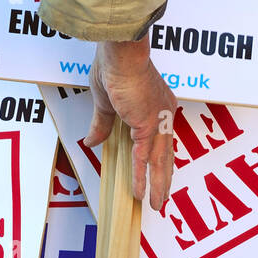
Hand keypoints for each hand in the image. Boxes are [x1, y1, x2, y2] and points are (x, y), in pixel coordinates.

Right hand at [84, 37, 176, 209]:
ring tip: (156, 205)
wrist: (121, 52)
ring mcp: (158, 122)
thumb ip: (102, 124)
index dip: (160, 160)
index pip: (161, 140)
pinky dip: (140, 177)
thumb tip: (91, 141)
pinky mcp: (147, 126)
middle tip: (162, 198)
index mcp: (158, 107)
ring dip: (157, 186)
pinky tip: (138, 194)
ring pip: (159, 162)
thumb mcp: (105, 100)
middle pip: (166, 155)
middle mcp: (165, 116)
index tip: (160, 175)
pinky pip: (143, 158)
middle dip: (164, 179)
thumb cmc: (115, 65)